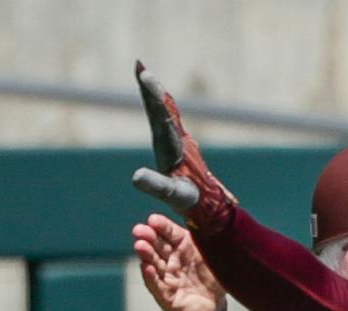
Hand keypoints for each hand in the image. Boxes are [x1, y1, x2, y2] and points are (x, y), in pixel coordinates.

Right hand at [133, 62, 237, 233]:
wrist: (211, 206)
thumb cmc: (191, 201)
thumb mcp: (173, 194)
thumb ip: (156, 185)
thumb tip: (136, 177)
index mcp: (174, 146)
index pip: (161, 115)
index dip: (152, 96)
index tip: (144, 75)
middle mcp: (178, 140)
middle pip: (163, 109)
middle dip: (151, 89)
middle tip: (140, 66)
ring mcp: (180, 143)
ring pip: (166, 114)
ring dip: (155, 97)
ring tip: (146, 78)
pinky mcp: (180, 149)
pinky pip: (168, 123)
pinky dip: (161, 110)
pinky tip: (159, 106)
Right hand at [134, 215, 225, 310]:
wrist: (215, 307)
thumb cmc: (214, 277)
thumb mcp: (218, 257)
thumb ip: (216, 241)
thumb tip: (220, 220)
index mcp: (184, 246)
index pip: (171, 232)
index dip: (161, 226)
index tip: (153, 220)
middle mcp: (172, 260)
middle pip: (158, 246)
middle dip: (148, 237)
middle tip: (139, 230)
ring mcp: (168, 278)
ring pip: (154, 264)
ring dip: (147, 255)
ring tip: (140, 246)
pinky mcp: (167, 297)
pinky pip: (158, 286)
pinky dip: (151, 278)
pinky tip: (147, 268)